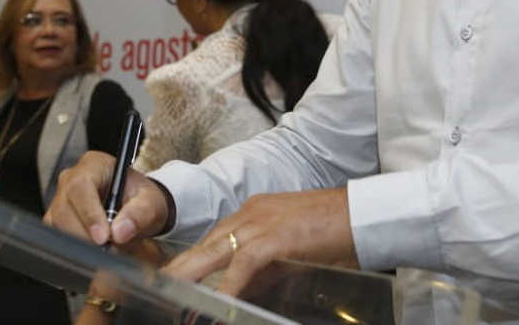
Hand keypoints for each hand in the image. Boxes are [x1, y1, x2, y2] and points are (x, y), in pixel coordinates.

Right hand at [44, 151, 169, 247]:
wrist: (137, 207)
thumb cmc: (141, 198)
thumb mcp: (151, 202)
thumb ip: (140, 214)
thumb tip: (119, 233)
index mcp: (94, 165)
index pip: (80, 186)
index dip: (89, 214)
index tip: (103, 237)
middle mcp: (70, 180)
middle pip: (64, 210)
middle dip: (86, 236)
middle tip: (110, 249)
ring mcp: (60, 201)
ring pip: (59, 227)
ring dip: (83, 244)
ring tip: (110, 246)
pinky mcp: (56, 221)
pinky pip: (60, 238)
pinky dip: (79, 249)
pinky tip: (98, 249)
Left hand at [162, 187, 358, 296]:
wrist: (363, 215)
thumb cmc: (333, 234)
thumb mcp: (288, 253)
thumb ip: (261, 271)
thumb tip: (235, 295)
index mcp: (253, 214)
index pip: (211, 240)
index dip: (188, 262)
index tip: (170, 281)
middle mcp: (250, 214)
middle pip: (204, 245)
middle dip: (177, 269)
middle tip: (155, 289)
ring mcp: (261, 223)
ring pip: (214, 252)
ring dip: (189, 278)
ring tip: (170, 298)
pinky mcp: (276, 237)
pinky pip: (242, 264)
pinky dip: (226, 286)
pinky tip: (215, 303)